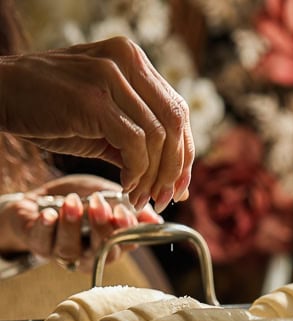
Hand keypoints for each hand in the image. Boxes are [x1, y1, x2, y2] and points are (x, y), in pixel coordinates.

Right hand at [0, 37, 194, 212]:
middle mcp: (125, 60)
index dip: (184, 153)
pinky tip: (125, 186)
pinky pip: (135, 144)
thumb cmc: (50, 109)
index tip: (179, 187)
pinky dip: (136, 173)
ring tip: (138, 198)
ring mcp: (110, 76)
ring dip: (152, 177)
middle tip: (164, 199)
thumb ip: (137, 138)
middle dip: (174, 169)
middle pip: (174, 123)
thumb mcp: (102, 121)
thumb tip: (174, 178)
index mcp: (132, 59)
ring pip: (157, 137)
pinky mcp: (94, 100)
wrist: (2, 95)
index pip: (176, 110)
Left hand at [0, 174, 162, 272]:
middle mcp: (89, 255)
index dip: (125, 231)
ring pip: (70, 249)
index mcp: (111, 244)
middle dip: (101, 228)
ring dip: (72, 225)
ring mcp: (63, 254)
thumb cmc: (78, 197)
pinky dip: (46, 228)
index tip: (123, 212)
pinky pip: (43, 243)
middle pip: (100, 252)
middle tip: (98, 203)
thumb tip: (157, 220)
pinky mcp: (39, 246)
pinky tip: (48, 214)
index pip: (124, 244)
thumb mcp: (107, 194)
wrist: (39, 198)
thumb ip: (129, 206)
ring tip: (71, 202)